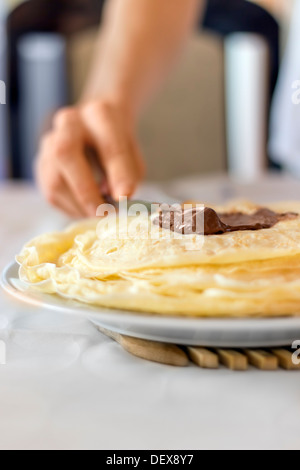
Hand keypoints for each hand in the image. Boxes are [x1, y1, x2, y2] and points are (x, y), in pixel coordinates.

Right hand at [36, 100, 144, 217]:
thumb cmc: (116, 144)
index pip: (108, 144)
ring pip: (54, 180)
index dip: (118, 174)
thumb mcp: (132, 154)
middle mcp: (69, 123)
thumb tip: (119, 197)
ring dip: (79, 205)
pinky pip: (51, 193)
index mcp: (99, 114)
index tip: (125, 197)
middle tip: (104, 212)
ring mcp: (49, 142)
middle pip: (65, 154)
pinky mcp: (41, 164)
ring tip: (100, 215)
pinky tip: (87, 210)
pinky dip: (72, 208)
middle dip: (86, 190)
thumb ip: (128, 174)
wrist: (94, 127)